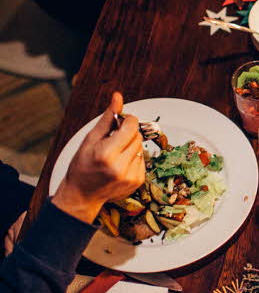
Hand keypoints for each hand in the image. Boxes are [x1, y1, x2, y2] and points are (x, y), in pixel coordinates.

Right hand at [52, 92, 145, 223]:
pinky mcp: (138, 181)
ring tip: (115, 154)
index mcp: (106, 154)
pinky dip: (133, 157)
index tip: (120, 122)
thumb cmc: (82, 166)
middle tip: (114, 140)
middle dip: (128, 133)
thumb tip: (118, 97)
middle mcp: (120, 167)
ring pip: (141, 147)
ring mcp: (131, 176)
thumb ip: (108, 118)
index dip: (127, 120)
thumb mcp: (90, 139)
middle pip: (137, 136)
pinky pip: (142, 159)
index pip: (131, 126)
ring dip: (131, 146)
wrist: (82, 195)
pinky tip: (120, 163)